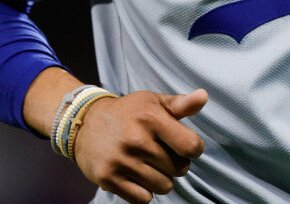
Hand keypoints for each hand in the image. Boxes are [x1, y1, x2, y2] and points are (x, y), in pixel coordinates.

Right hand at [72, 89, 207, 203]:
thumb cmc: (128, 113)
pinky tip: (136, 175)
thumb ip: (181, 104)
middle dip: (176, 163)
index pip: (191, 146)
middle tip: (161, 153)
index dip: (194, 149)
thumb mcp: (152, 101)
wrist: (85, 123)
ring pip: (164, 187)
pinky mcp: (109, 179)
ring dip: (161, 179)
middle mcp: (136, 140)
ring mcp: (121, 161)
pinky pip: (143, 200)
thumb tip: (204, 96)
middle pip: (179, 169)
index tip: (185, 145)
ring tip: (149, 164)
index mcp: (150, 117)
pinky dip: (144, 192)